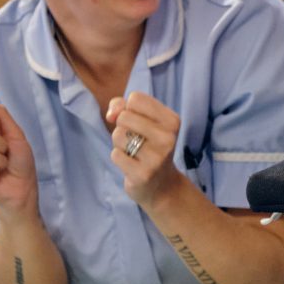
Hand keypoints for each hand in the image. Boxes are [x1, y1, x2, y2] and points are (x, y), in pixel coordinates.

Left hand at [106, 92, 182, 207]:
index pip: (135, 99)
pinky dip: (118, 158)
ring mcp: (157, 157)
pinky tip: (131, 164)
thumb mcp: (143, 121)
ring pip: (118, 135)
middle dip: (122, 127)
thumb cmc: (149, 145)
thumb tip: (111, 114)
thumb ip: (122, 107)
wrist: (162, 185)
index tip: (137, 121)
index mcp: (172, 120)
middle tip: (135, 140)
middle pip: (124, 116)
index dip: (128, 109)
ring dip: (119, 143)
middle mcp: (168, 137)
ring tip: (133, 152)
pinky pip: (115, 155)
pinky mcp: (143, 174)